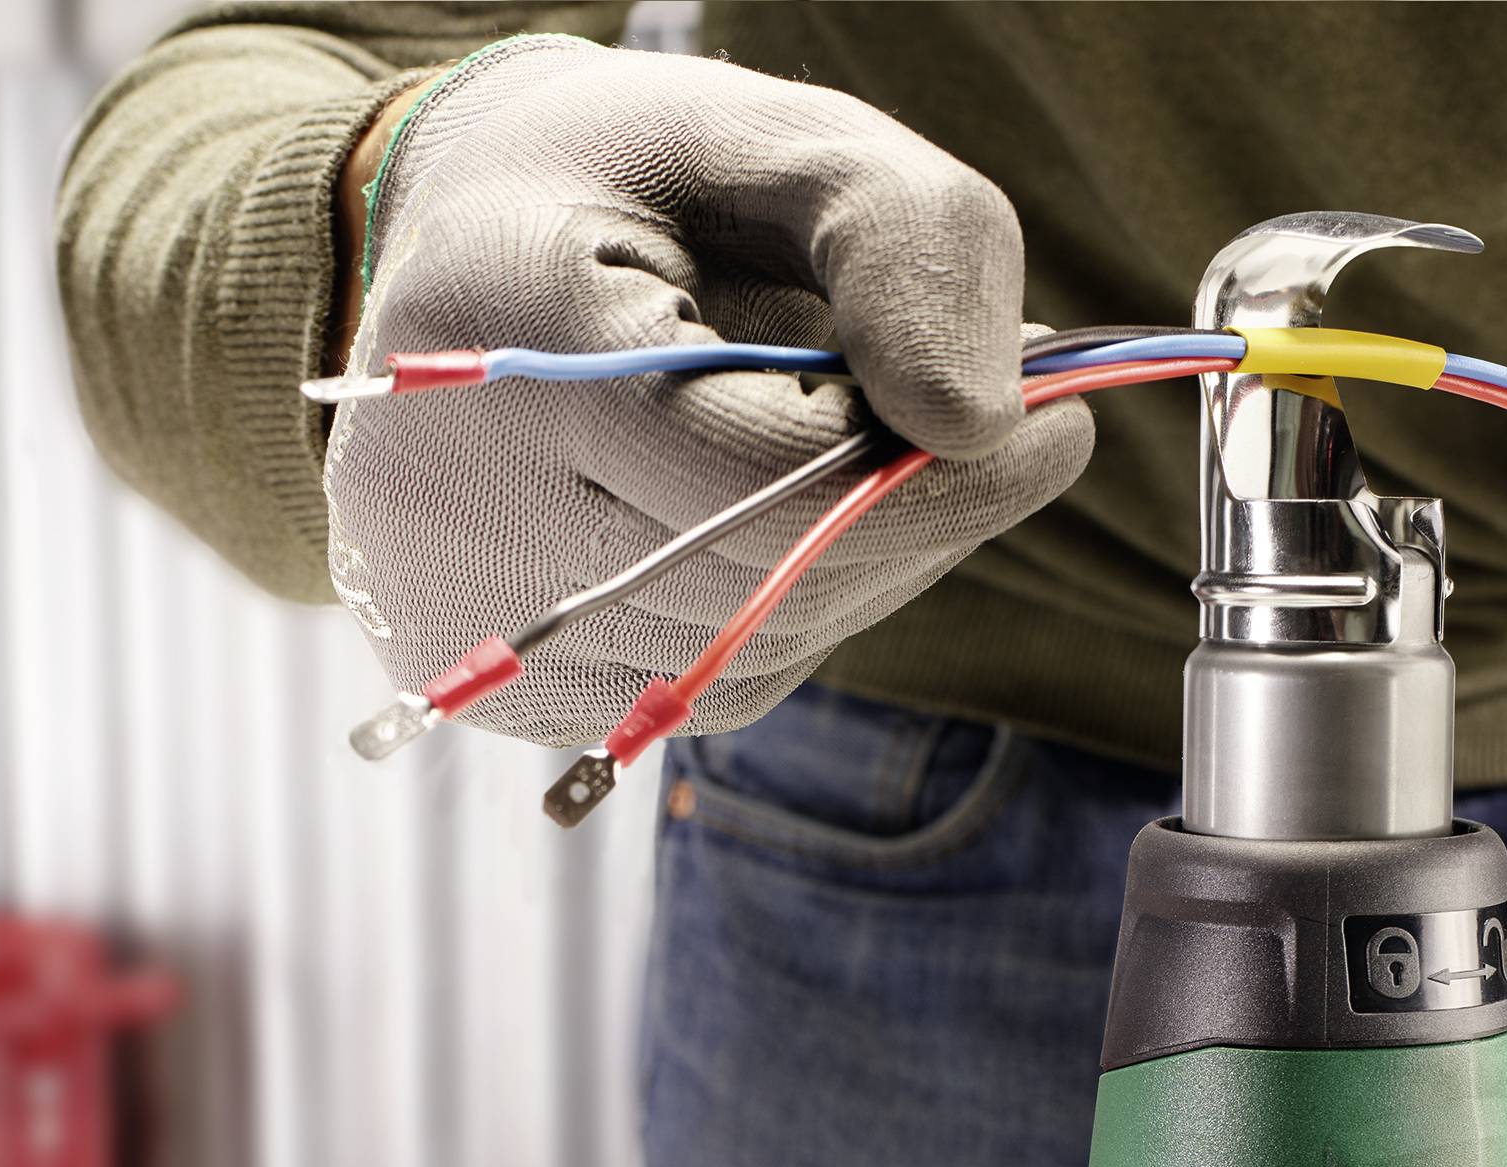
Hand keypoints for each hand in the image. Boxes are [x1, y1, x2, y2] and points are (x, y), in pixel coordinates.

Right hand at [320, 39, 1090, 746]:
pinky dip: (786, 601)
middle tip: (978, 419)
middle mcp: (454, 510)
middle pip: (774, 579)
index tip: (1052, 409)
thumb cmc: (624, 183)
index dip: (936, 468)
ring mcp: (480, 624)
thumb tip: (988, 419)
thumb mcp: (774, 138)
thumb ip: (903, 239)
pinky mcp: (525, 688)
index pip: (767, 482)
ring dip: (856, 555)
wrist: (460, 253)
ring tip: (848, 436)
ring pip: (759, 645)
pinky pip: (718, 681)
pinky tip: (767, 506)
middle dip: (910, 505)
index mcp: (500, 339)